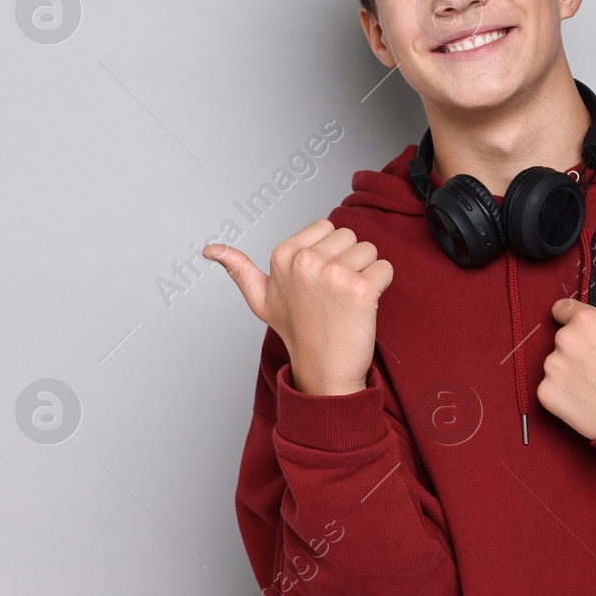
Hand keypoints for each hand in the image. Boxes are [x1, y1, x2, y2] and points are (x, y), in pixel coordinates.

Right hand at [203, 220, 392, 395]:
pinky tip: (363, 305)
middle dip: (348, 261)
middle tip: (333, 294)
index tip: (317, 282)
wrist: (323, 368)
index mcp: (284, 255)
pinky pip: (385, 268)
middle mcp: (306, 261)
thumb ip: (239, 269)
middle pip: (349, 236)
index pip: (326, 227)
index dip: (327, 254)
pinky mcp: (360, 288)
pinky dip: (381, 286)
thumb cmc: (297, 331)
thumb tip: (210, 249)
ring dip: (365, 273)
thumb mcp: (260, 298)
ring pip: (369, 250)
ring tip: (346, 300)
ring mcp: (333, 274)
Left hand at [535, 298, 595, 439]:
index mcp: (587, 321)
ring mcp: (552, 369)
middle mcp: (563, 341)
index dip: (573, 316)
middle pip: (563, 338)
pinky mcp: (546, 394)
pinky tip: (587, 397)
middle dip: (579, 347)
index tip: (583, 329)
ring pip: (556, 362)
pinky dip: (565, 392)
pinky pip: (550, 387)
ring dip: (571, 369)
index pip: (563, 308)